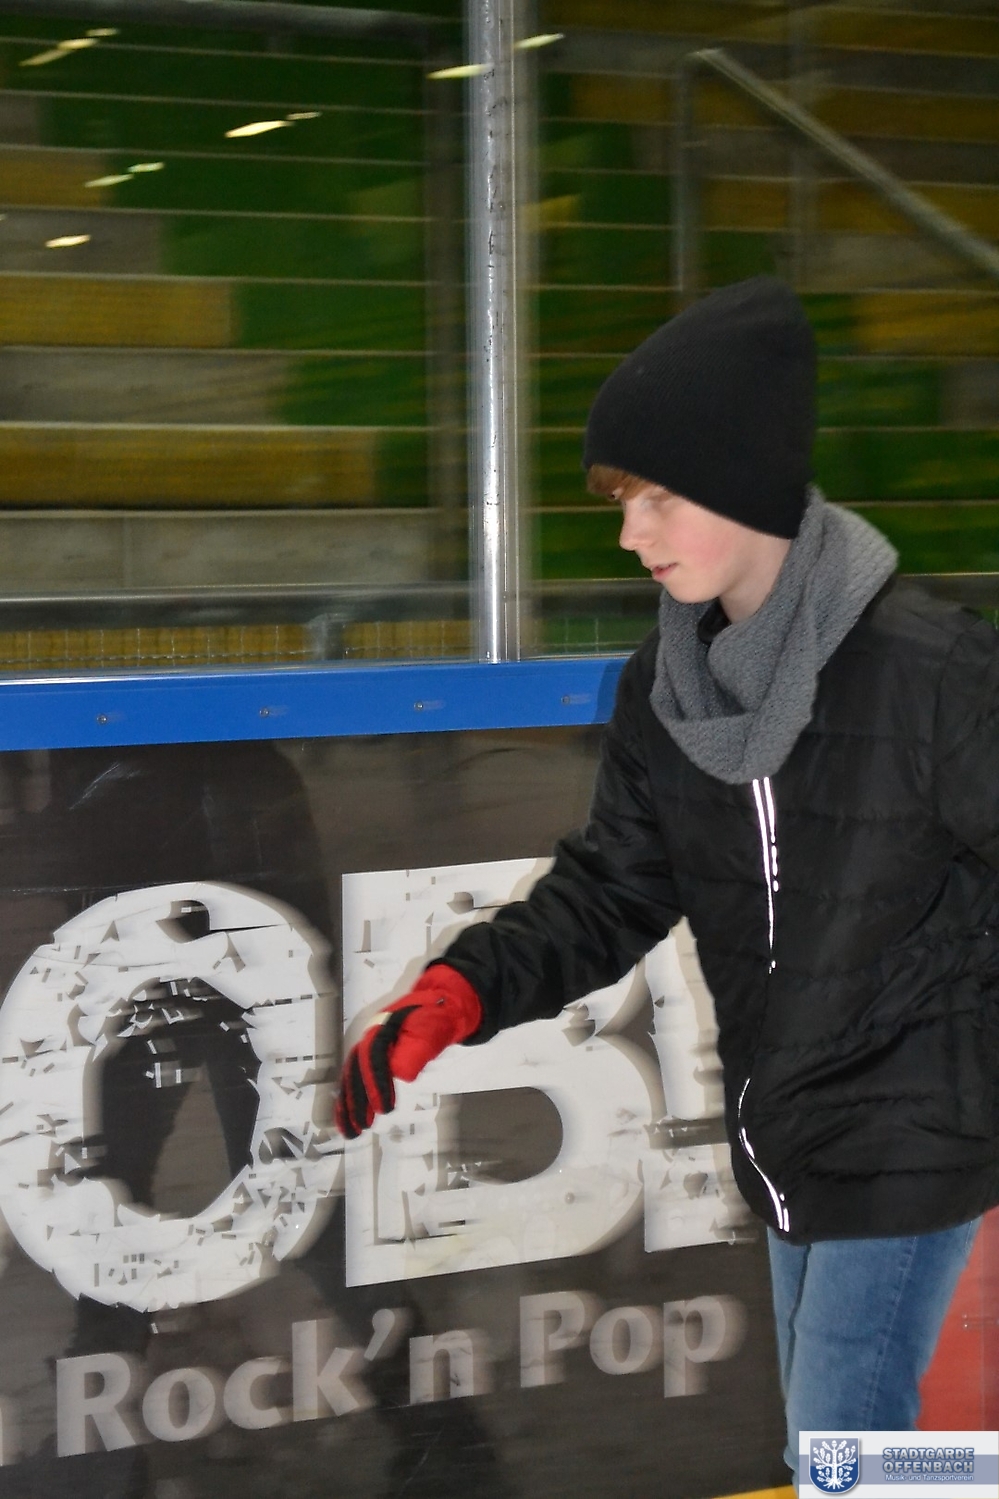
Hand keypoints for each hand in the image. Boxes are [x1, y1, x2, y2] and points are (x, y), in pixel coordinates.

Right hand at [335, 964, 482, 1137]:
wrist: (441, 1002)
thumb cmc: (439, 1017)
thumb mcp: (435, 1031)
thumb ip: (418, 1049)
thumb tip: (400, 1074)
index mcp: (386, 1026)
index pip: (375, 1057)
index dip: (377, 1084)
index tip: (384, 1109)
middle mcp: (372, 1034)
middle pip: (357, 1067)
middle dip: (357, 1099)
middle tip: (362, 1127)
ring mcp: (370, 1042)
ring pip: (353, 1073)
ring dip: (349, 1103)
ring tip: (351, 1130)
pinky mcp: (372, 1053)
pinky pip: (357, 1075)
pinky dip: (351, 1096)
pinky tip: (350, 1116)